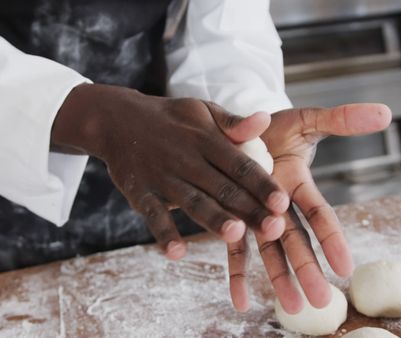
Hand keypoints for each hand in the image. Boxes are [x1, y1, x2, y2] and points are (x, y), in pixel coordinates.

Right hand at [51, 84, 290, 258]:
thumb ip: (232, 122)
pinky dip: (164, 234)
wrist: (116, 120)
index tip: (283, 203)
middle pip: (222, 188)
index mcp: (205, 138)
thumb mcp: (202, 109)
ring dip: (213, 219)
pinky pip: (153, 215)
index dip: (262, 184)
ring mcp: (162, 177)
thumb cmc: (170, 118)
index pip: (239, 164)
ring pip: (192, 202)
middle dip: (249, 209)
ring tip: (235, 235)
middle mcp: (185, 159)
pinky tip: (177, 252)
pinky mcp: (139, 192)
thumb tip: (264, 121)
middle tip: (274, 229)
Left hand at [226, 103, 391, 312]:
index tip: (345, 267)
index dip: (332, 238)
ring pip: (269, 250)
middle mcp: (279, 205)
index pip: (319, 214)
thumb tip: (386, 113)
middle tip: (321, 301)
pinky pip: (234, 248)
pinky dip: (237, 274)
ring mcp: (255, 215)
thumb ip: (342, 119)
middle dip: (308, 269)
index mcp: (297, 184)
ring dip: (280, 279)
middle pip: (296, 240)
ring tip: (291, 309)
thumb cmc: (277, 127)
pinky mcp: (231, 218)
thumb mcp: (309, 119)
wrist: (242, 131)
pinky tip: (239, 302)